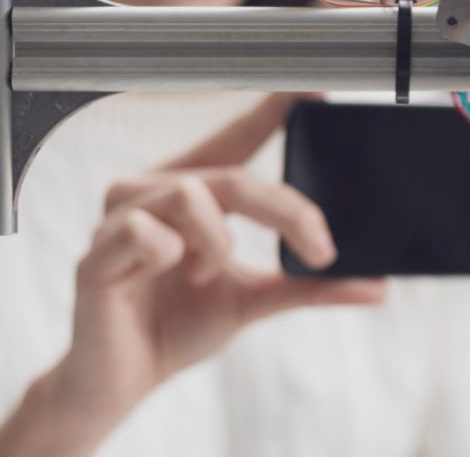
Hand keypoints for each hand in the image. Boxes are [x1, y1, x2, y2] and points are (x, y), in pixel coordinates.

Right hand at [0, 95, 384, 456]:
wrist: (121, 385)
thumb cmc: (176, 328)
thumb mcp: (254, 301)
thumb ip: (308, 287)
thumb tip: (375, 285)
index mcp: (191, 193)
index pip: (235, 137)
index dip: (272, 108)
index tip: (315, 84)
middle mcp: (152, 194)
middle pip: (230, 174)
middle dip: (285, 210)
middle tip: (320, 250)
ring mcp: (119, 221)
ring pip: (189, 194)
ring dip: (218, 242)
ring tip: (209, 274)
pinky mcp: (95, 256)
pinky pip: (143, 231)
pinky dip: (169, 254)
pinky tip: (167, 277)